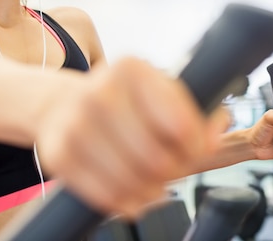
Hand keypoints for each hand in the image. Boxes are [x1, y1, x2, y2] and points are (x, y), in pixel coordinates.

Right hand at [36, 57, 224, 218]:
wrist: (62, 106)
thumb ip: (196, 114)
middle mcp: (99, 92)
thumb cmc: (122, 102)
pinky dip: (125, 202)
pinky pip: (105, 196)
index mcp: (131, 69)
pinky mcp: (58, 155)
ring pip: (132, 182)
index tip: (194, 151)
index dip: (195, 148)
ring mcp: (74, 124)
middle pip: (156, 159)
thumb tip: (214, 135)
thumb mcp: (161, 94)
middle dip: (173, 173)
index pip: (179, 124)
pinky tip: (131, 192)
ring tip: (154, 183)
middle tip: (173, 170)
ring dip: (151, 192)